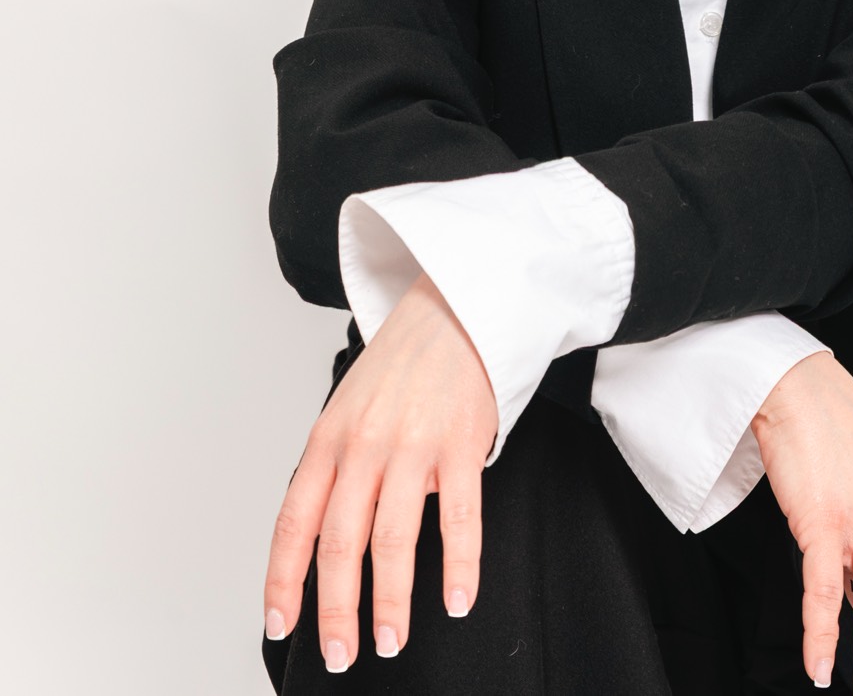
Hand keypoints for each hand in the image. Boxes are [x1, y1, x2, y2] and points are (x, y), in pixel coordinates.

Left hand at [263, 272, 498, 670]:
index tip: (280, 626)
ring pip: (392, 539)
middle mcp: (363, 445)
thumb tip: (325, 542)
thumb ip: (336, 470)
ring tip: (389, 641)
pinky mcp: (459, 443)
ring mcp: (412, 445)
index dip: (283, 581)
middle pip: (339, 542)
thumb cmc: (399, 368)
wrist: (451, 310)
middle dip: (336, 609)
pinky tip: (456, 600)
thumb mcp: (347, 410)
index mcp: (327, 440)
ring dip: (389, 600)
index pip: (294, 522)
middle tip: (342, 654)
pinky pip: (459, 518)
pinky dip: (459, 566)